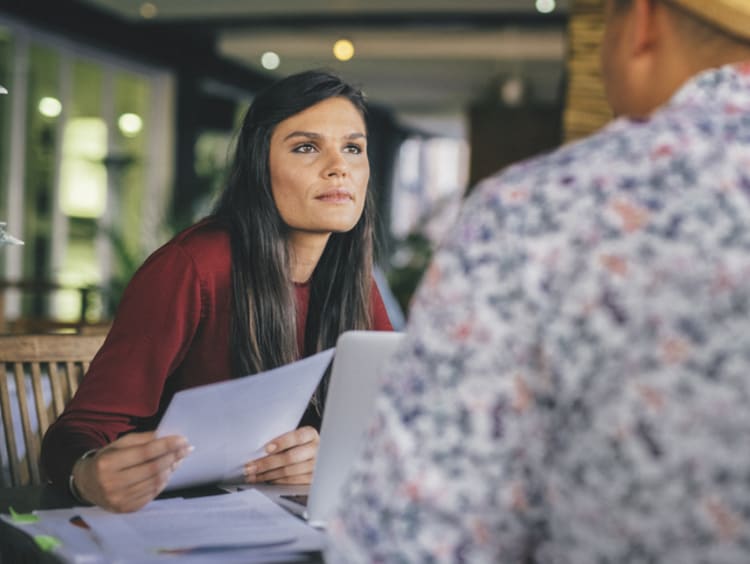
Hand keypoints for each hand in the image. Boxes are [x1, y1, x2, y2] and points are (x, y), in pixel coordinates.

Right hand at [72, 431, 191, 512]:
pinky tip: (167, 472)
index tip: (182, 439)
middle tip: (186, 449)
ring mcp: (118, 499)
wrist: (86, 484)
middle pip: (152, 469)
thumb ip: (143, 440)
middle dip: (173, 457)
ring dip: (171, 469)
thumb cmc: (106, 460)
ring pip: (155, 483)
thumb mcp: (119, 444)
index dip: (166, 446)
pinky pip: (152, 494)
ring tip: (178, 459)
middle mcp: (111, 483)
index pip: (145, 453)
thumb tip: (168, 437)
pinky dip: (163, 482)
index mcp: (108, 463)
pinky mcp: (125, 509)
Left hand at [244, 426, 318, 484]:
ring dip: (267, 475)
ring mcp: (316, 467)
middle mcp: (316, 450)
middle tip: (250, 467)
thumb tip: (258, 450)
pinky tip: (266, 481)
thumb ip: (282, 440)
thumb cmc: (300, 445)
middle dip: (267, 463)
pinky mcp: (312, 481)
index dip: (281, 442)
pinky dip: (276, 482)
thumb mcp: (295, 438)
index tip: (266, 449)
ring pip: (288, 472)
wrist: (315, 457)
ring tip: (253, 476)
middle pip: (290, 457)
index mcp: (311, 435)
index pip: (297, 437)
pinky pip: (291, 483)